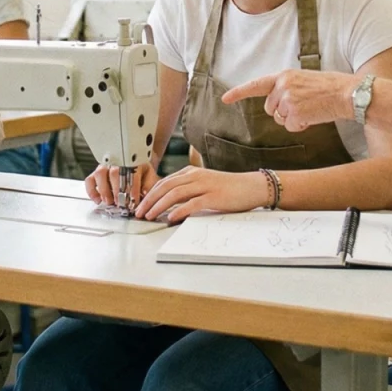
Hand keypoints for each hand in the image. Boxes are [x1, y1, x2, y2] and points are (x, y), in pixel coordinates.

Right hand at [84, 163, 160, 206]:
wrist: (135, 166)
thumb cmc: (142, 174)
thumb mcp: (150, 178)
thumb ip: (149, 186)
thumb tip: (145, 194)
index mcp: (133, 162)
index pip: (132, 173)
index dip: (132, 189)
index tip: (134, 201)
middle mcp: (117, 162)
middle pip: (114, 173)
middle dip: (118, 191)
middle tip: (121, 204)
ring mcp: (105, 167)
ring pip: (100, 174)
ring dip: (104, 190)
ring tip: (110, 201)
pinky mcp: (96, 174)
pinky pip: (89, 180)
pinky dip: (92, 191)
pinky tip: (98, 200)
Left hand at [134, 167, 268, 223]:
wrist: (252, 186)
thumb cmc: (230, 188)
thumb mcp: (205, 184)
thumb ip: (189, 190)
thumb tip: (170, 203)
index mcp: (192, 172)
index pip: (165, 182)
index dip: (150, 193)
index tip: (140, 204)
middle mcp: (196, 176)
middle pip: (165, 186)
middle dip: (149, 200)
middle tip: (139, 212)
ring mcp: (205, 186)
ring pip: (174, 194)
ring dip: (159, 206)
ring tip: (149, 216)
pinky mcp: (214, 197)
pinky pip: (192, 204)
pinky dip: (179, 211)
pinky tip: (171, 218)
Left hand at [222, 69, 356, 131]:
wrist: (347, 93)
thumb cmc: (329, 88)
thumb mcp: (304, 80)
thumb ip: (287, 88)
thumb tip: (276, 104)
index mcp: (284, 76)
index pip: (256, 85)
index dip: (239, 93)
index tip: (225, 99)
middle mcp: (282, 86)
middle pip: (270, 109)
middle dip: (283, 112)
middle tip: (303, 106)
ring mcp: (288, 99)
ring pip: (280, 119)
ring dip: (294, 119)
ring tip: (311, 109)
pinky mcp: (295, 112)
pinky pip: (291, 126)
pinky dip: (302, 126)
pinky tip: (313, 116)